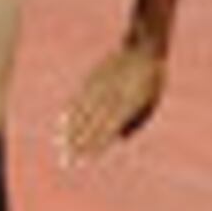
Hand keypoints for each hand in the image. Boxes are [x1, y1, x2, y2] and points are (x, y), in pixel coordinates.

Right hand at [59, 37, 164, 163]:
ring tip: (60, 146)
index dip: (94, 148)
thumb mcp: (152, 104)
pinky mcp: (92, 80)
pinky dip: (70, 112)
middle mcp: (111, 100)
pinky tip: (61, 123)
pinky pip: (78, 99)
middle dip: (77, 147)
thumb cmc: (151, 80)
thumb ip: (136, 124)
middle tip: (65, 162)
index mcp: (128, 108)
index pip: (107, 133)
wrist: (143, 48)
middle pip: (90, 128)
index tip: (83, 162)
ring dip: (70, 133)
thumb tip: (118, 140)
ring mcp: (100, 89)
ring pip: (82, 115)